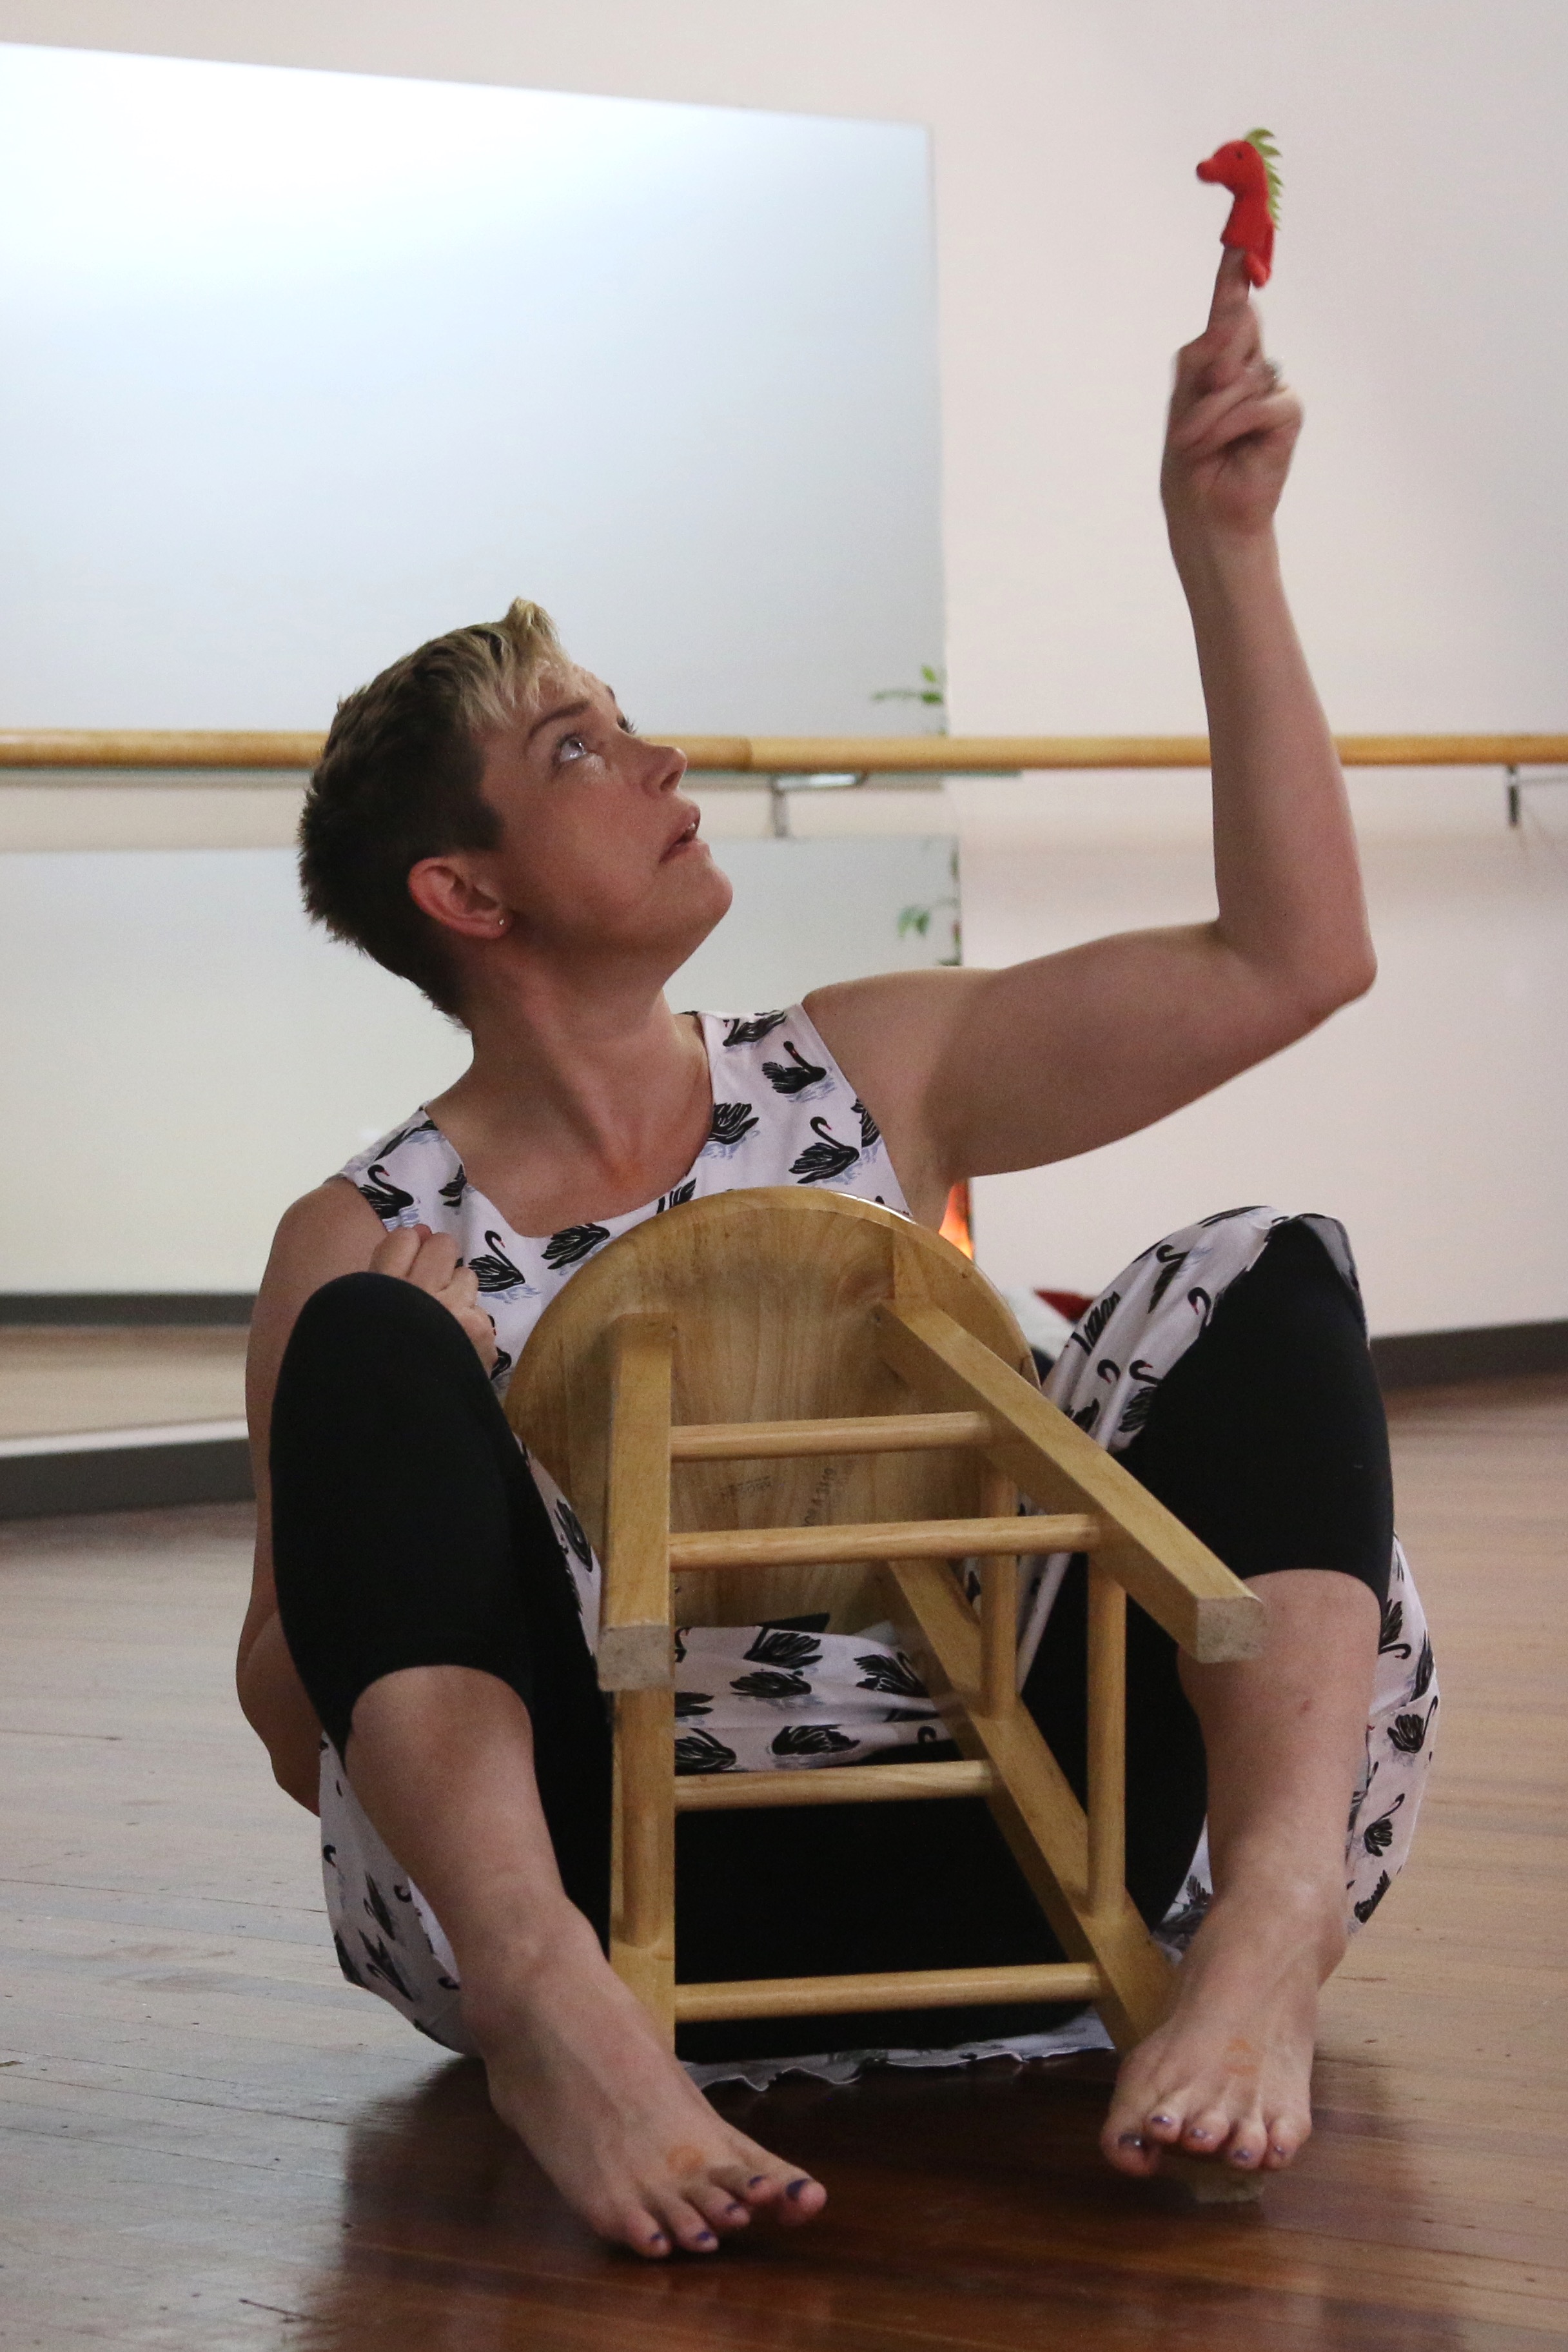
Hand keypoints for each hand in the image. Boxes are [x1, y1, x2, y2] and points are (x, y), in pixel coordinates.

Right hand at [370, 1223, 498, 1372]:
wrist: (400, 1421)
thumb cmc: (372, 1368)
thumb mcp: (362, 1317)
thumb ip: (387, 1273)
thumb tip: (421, 1231)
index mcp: (376, 1290)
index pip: (404, 1239)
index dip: (409, 1249)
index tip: (407, 1266)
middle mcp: (415, 1293)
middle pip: (442, 1246)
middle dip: (439, 1259)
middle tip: (431, 1283)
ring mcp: (452, 1310)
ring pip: (467, 1275)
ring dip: (458, 1293)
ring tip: (443, 1322)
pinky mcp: (480, 1331)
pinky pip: (481, 1311)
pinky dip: (471, 1327)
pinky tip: (457, 1348)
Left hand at [1162, 249, 1301, 548]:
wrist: (1204, 516)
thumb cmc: (1191, 466)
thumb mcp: (1182, 405)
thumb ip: (1202, 359)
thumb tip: (1232, 319)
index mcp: (1221, 362)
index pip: (1230, 310)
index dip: (1235, 276)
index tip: (1237, 243)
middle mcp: (1250, 368)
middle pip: (1235, 325)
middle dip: (1210, 363)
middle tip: (1193, 411)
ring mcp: (1271, 390)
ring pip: (1240, 370)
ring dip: (1209, 411)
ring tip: (1198, 443)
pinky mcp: (1287, 414)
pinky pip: (1259, 401)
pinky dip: (1231, 424)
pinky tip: (1221, 447)